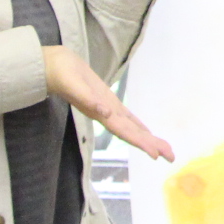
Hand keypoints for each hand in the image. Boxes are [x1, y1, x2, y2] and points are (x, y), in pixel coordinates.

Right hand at [43, 44, 173, 161]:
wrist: (52, 66)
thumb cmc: (61, 74)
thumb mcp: (73, 85)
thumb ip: (87, 100)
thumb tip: (104, 113)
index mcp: (100, 113)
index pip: (124, 131)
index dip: (140, 143)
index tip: (156, 155)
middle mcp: (106, 115)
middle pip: (132, 133)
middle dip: (151, 145)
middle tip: (172, 157)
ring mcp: (107, 109)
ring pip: (131, 127)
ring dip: (148, 139)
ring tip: (164, 149)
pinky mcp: (107, 101)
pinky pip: (126, 117)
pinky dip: (137, 126)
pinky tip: (145, 132)